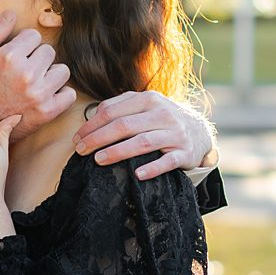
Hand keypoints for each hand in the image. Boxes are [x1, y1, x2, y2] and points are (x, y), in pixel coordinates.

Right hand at [0, 11, 75, 140]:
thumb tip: (11, 13)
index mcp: (9, 57)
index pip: (33, 36)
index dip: (24, 44)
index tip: (15, 56)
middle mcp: (26, 74)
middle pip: (48, 51)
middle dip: (37, 58)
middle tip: (24, 70)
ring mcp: (39, 93)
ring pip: (62, 70)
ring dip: (51, 74)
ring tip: (36, 81)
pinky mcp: (47, 111)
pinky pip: (69, 94)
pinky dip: (61, 94)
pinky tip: (46, 94)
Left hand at [73, 90, 215, 180]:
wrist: (199, 132)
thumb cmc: (161, 120)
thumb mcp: (144, 107)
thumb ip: (120, 109)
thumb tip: (89, 120)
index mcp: (148, 99)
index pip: (112, 111)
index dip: (91, 125)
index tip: (77, 139)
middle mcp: (162, 114)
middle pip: (124, 125)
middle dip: (98, 138)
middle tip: (81, 151)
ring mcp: (175, 133)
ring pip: (143, 142)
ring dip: (118, 152)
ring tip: (99, 160)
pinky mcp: (185, 152)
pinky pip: (167, 162)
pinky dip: (152, 168)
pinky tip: (137, 175)